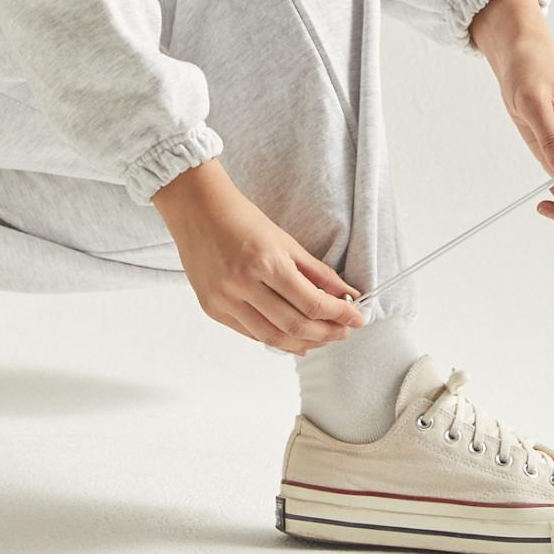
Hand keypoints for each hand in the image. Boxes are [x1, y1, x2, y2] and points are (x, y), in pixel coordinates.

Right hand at [150, 159, 367, 352]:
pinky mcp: (212, 308)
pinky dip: (274, 338)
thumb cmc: (240, 218)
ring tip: (321, 340)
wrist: (196, 209)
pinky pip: (249, 333)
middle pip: (294, 326)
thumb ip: (316, 272)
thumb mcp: (284, 240)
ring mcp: (224, 300)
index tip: (357, 317)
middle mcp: (242, 285)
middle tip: (343, 332)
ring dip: (302, 343)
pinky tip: (291, 339)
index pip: (311, 303)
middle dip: (326, 333)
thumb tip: (346, 294)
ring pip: (271, 337)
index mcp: (265, 262)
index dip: (339, 314)